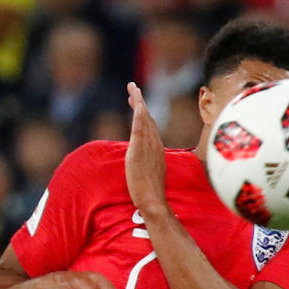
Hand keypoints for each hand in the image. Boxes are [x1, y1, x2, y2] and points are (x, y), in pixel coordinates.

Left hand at [125, 82, 167, 216]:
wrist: (153, 200)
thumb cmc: (150, 192)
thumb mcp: (148, 171)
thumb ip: (146, 162)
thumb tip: (141, 161)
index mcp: (155, 148)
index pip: (148, 125)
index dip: (142, 112)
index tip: (136, 101)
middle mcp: (154, 144)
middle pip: (147, 118)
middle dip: (139, 102)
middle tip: (132, 88)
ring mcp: (148, 147)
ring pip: (144, 120)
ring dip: (139, 103)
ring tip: (133, 89)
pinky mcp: (139, 152)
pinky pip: (140, 130)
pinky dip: (140, 117)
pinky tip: (138, 105)